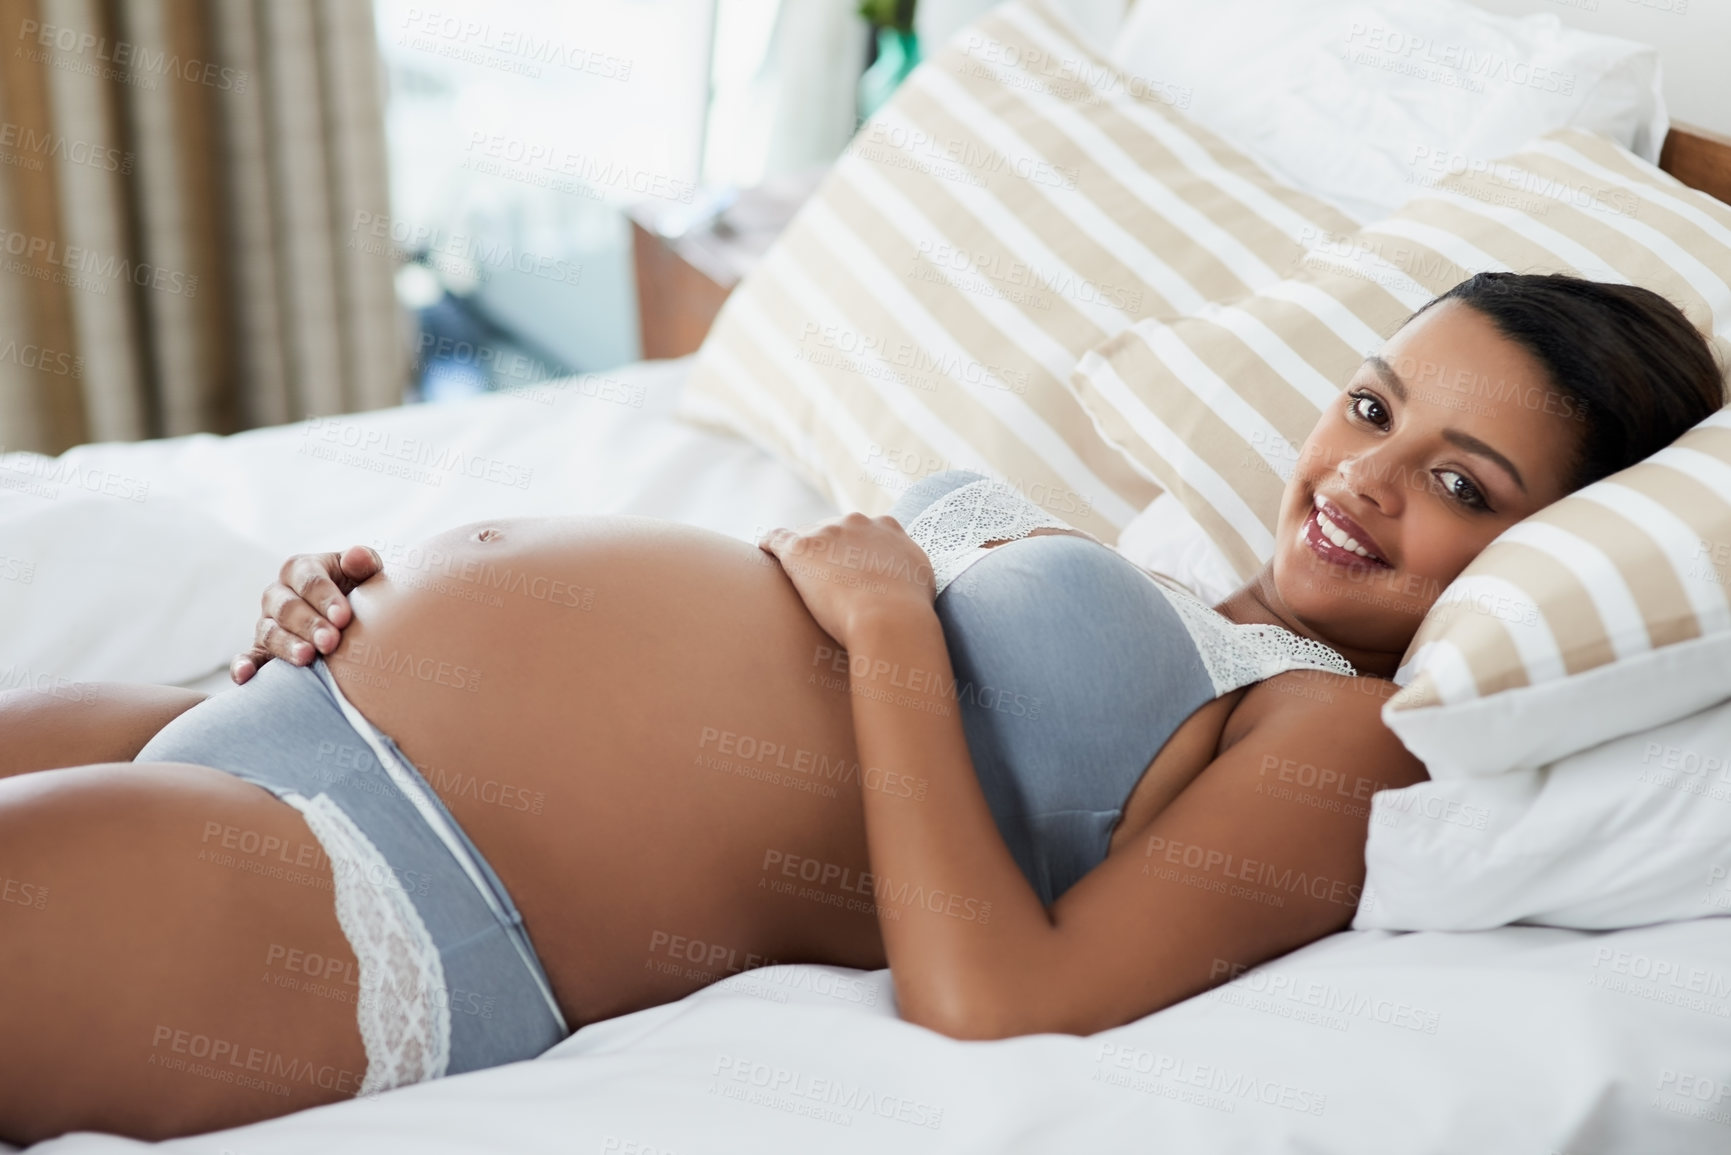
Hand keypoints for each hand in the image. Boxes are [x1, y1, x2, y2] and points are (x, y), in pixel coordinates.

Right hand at [231, 545, 383, 683]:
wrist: (349, 616)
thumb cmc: (358, 590)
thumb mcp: (364, 572)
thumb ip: (363, 562)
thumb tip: (357, 557)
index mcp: (300, 569)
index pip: (309, 580)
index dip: (325, 597)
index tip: (343, 617)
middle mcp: (278, 594)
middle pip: (288, 608)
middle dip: (310, 625)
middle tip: (330, 642)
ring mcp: (267, 622)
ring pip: (269, 632)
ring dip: (286, 645)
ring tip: (306, 657)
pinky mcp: (261, 649)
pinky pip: (248, 656)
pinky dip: (243, 665)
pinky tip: (244, 676)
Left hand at [757, 512, 934, 645]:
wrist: (889, 619)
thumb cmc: (907, 609)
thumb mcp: (919, 577)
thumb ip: (905, 565)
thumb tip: (899, 571)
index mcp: (887, 527)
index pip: (862, 530)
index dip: (853, 548)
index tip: (847, 566)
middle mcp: (857, 522)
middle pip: (832, 529)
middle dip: (826, 549)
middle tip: (820, 576)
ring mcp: (827, 532)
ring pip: (805, 534)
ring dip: (800, 551)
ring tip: (789, 570)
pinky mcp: (800, 549)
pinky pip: (776, 538)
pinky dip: (769, 544)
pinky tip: (764, 551)